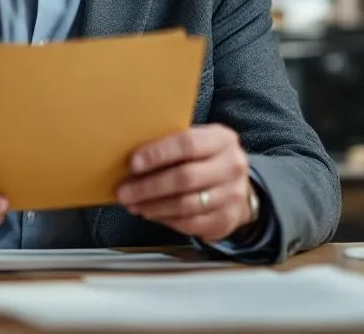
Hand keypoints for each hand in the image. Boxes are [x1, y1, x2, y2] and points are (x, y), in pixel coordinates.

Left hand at [115, 124, 256, 241]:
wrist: (238, 186)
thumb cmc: (206, 160)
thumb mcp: (197, 142)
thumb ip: (171, 145)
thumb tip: (133, 159)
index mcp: (222, 139)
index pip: (188, 144)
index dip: (158, 154)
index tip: (133, 164)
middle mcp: (232, 166)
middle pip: (185, 178)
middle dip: (148, 187)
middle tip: (124, 191)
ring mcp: (232, 195)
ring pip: (186, 204)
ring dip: (153, 206)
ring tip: (133, 204)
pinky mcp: (226, 220)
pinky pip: (190, 223)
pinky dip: (166, 220)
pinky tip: (151, 213)